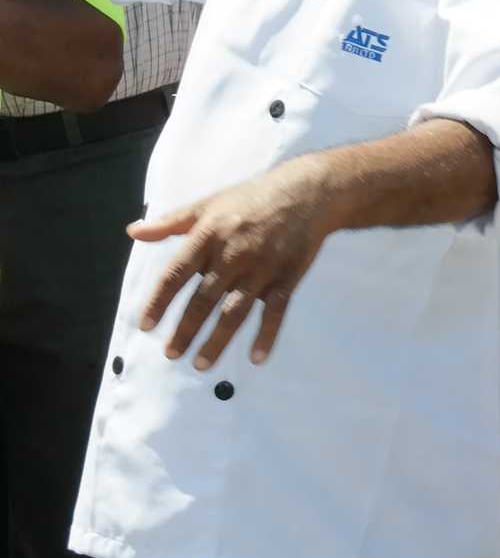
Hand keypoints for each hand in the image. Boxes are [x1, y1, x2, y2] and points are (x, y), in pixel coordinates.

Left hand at [128, 159, 339, 369]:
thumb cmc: (251, 199)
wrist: (307, 192)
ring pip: (235, 311)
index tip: (146, 326)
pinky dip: (266, 336)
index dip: (159, 302)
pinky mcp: (288, 276)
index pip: (176, 274)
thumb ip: (170, 223)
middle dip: (185, 330)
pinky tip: (255, 359)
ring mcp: (263, 267)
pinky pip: (276, 312)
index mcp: (209, 235)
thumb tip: (133, 232)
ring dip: (217, 341)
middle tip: (171, 355)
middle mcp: (233, 254)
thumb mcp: (207, 205)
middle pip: (203, 300)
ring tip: (200, 365)